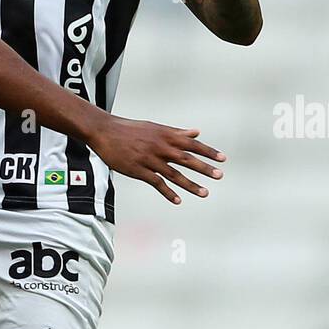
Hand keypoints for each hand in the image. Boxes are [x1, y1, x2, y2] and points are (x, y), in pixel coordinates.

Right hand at [90, 117, 224, 204]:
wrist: (105, 131)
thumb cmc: (130, 129)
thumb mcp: (156, 127)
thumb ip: (177, 132)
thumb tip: (196, 132)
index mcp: (166, 135)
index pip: (192, 144)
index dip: (208, 151)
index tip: (222, 159)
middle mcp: (161, 147)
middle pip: (187, 159)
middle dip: (204, 168)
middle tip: (219, 176)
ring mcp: (150, 159)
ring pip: (174, 174)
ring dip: (190, 184)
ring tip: (204, 193)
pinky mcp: (138, 170)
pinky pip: (157, 183)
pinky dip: (168, 192)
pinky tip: (178, 200)